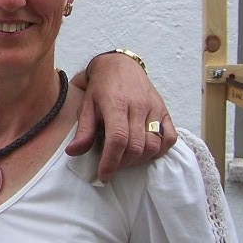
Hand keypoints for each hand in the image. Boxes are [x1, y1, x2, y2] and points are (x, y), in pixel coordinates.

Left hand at [66, 52, 175, 182]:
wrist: (119, 65)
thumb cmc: (100, 88)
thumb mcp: (86, 106)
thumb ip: (83, 131)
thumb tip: (73, 152)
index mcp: (115, 104)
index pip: (117, 139)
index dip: (110, 162)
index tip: (103, 176)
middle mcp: (138, 106)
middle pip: (136, 146)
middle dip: (122, 163)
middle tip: (112, 166)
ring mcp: (154, 108)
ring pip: (154, 145)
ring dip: (139, 160)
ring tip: (125, 159)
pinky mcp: (165, 110)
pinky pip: (170, 138)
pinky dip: (160, 150)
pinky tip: (145, 151)